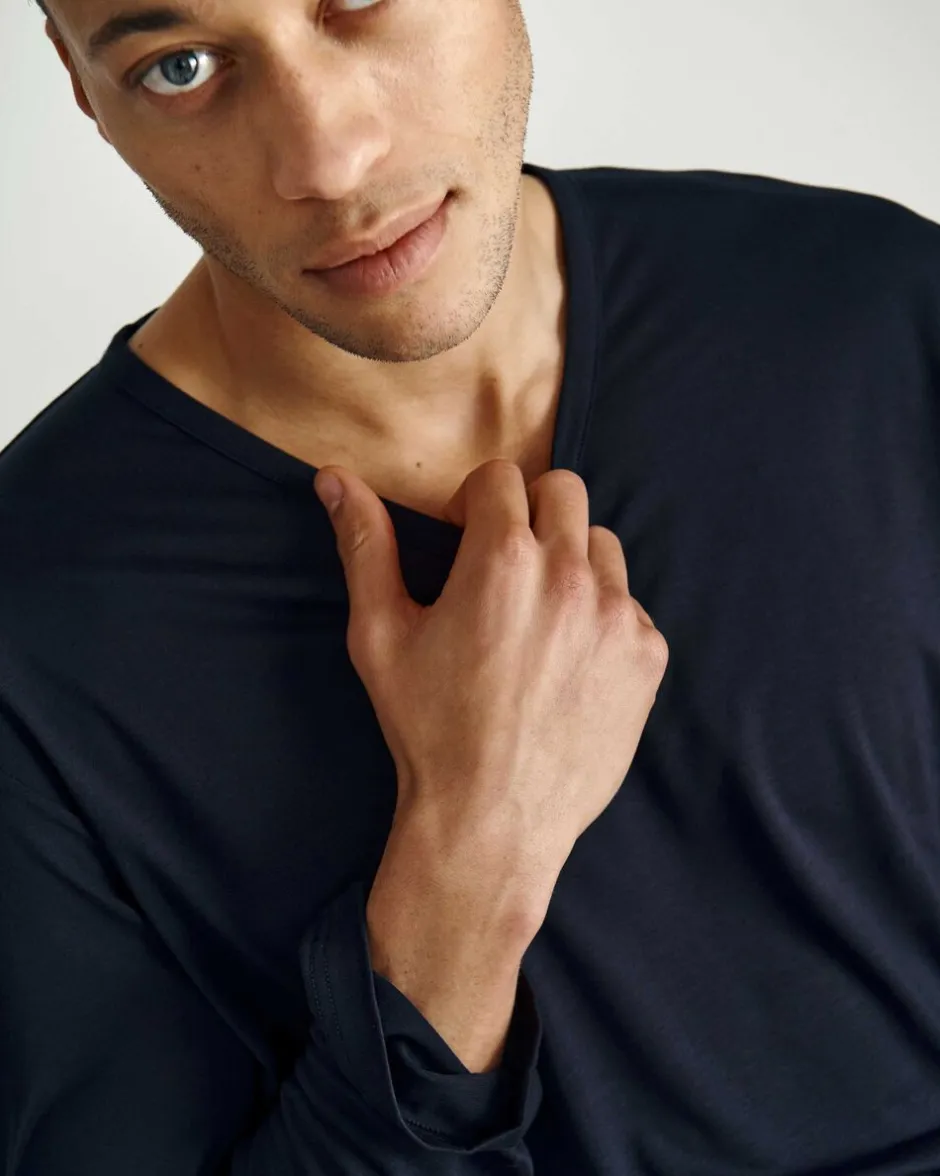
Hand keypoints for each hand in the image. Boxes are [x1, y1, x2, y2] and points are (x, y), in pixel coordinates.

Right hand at [314, 459, 667, 922]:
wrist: (492, 821)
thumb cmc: (427, 728)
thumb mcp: (381, 635)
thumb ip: (366, 546)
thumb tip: (335, 477)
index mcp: (503, 560)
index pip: (500, 476)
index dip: (472, 501)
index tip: (461, 538)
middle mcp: (571, 576)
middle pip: (562, 490)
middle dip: (526, 511)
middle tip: (500, 566)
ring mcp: (619, 616)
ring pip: (601, 545)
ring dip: (568, 560)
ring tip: (536, 615)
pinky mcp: (648, 656)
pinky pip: (630, 604)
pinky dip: (600, 615)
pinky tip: (566, 661)